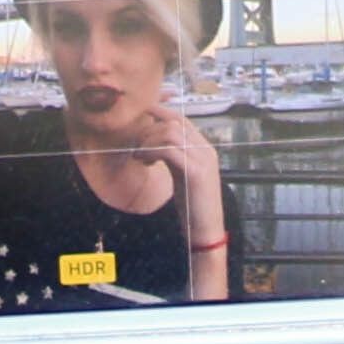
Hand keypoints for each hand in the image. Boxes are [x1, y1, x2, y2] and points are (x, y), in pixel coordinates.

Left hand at [119, 95, 225, 224]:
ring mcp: (203, 160)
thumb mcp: (182, 174)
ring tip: (139, 157)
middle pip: (174, 121)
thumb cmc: (192, 206)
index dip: (159, 112)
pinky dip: (152, 152)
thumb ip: (173, 156)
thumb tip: (153, 143)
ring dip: (148, 141)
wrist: (207, 231)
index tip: (140, 116)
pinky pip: (169, 150)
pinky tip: (146, 163)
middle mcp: (206, 149)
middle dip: (149, 130)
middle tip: (136, 148)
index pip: (181, 118)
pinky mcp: (196, 173)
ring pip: (170, 132)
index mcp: (204, 148)